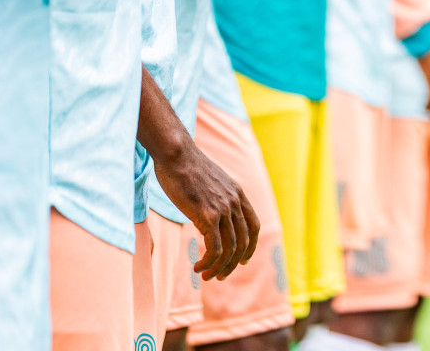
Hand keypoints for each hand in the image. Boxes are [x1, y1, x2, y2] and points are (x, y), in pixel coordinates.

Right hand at [155, 140, 260, 280]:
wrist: (176, 153)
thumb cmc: (185, 166)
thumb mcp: (209, 181)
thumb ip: (215, 198)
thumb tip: (209, 215)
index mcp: (237, 193)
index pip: (253, 226)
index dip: (250, 246)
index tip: (242, 261)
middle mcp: (235, 201)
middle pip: (243, 242)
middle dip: (233, 264)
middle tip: (219, 276)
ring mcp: (223, 208)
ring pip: (230, 249)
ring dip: (218, 268)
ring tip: (205, 276)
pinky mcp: (208, 215)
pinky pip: (215, 249)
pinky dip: (208, 262)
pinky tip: (197, 267)